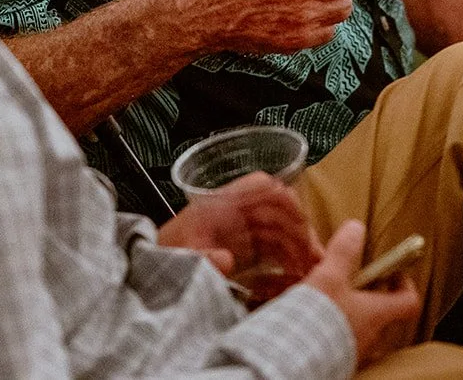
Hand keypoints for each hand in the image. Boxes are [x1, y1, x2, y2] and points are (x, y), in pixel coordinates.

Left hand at [156, 171, 321, 297]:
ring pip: (279, 230)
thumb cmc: (162, 261)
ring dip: (299, 246)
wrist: (147, 277)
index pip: (260, 186)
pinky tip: (298, 275)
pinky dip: (288, 258)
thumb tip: (226, 260)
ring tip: (312, 270)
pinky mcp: (240, 250)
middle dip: (300, 230)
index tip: (302, 222)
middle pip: (277, 210)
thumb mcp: (179, 260)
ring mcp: (239, 232)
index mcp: (218, 206)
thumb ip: (202, 259)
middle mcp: (233, 214)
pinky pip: (272, 248)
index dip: (285, 198)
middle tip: (316, 257)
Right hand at [301, 220, 420, 365]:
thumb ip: (344, 251)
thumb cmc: (318, 318)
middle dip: (368, 295)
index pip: (409, 301)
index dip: (405, 284)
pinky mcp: (335, 358)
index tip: (393, 271)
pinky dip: (331, 327)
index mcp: (377, 314)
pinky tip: (311, 318)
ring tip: (325, 298)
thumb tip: (356, 228)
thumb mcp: (330, 276)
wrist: (293, 358)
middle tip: (351, 280)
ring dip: (347, 311)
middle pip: (382, 312)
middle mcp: (371, 336)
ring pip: (360, 326)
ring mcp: (354, 350)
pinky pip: (340, 339)